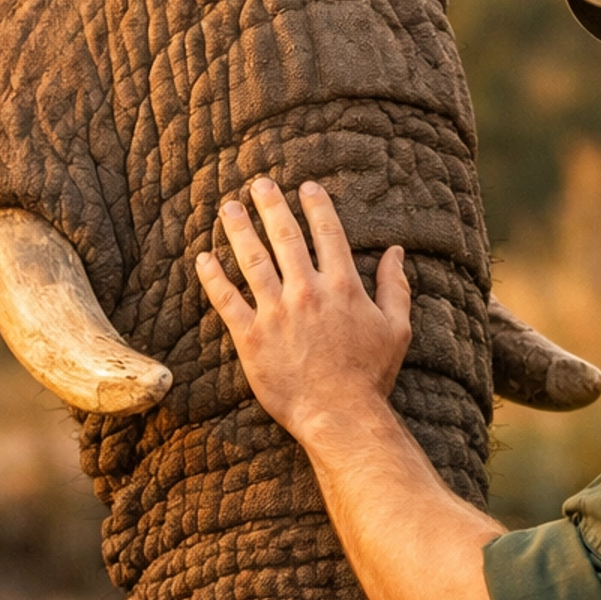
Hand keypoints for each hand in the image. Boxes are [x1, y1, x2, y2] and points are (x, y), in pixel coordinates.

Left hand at [196, 179, 410, 439]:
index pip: (327, 233)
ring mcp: (276, 312)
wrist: (340, 415)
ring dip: (239, 229)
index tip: (306, 188)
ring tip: (229, 208)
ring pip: (252, 260)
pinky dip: (213, 276)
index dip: (316, 206)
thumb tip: (395, 252)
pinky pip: (227, 299)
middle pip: (285, 237)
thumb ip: (395, 287)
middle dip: (271, 206)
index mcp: (342, 286)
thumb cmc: (370, 376)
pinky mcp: (251, 336)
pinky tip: (204, 257)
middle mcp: (307, 291)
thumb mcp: (396, 329)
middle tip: (259, 184)